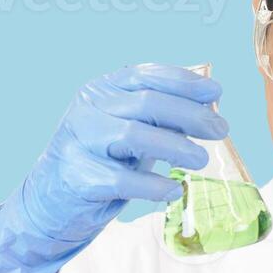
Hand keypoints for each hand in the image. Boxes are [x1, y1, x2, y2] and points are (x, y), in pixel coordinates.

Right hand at [0, 63, 225, 272]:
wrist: (52, 198)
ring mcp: (80, 141)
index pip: (146, 75)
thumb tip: (208, 111)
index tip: (216, 92)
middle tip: (220, 129)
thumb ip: (158, 117)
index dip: (184, 82)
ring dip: (175, 146)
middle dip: (190, 115)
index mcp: (102, 89)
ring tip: (200, 158)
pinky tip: (174, 190)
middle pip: (147, 103)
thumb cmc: (99, 159)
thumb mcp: (127, 128)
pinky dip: (153, 185)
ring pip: (134, 135)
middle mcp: (89, 108)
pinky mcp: (79, 176)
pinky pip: (123, 179)